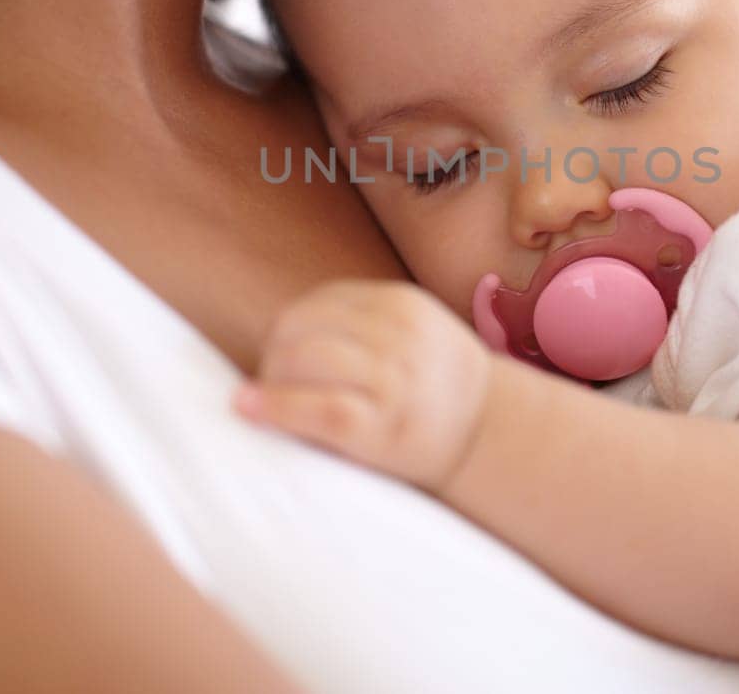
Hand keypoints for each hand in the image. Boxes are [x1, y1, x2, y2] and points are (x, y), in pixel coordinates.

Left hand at [234, 280, 493, 492]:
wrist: (490, 436)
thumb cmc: (435, 388)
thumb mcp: (414, 334)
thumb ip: (363, 323)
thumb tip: (279, 334)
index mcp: (402, 305)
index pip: (320, 303)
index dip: (288, 329)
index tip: (281, 355)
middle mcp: (399, 335)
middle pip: (302, 328)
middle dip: (274, 355)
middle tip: (270, 382)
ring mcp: (393, 379)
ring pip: (303, 359)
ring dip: (270, 380)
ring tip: (262, 400)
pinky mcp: (382, 425)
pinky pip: (316, 408)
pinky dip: (275, 407)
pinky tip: (248, 408)